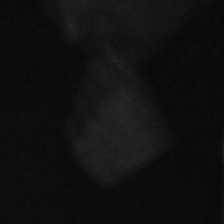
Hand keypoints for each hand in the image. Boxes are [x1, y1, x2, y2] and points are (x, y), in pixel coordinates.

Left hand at [66, 51, 175, 188]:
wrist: (145, 173)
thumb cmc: (152, 133)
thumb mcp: (148, 96)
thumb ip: (126, 70)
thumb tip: (106, 49)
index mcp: (123, 90)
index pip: (95, 62)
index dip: (101, 67)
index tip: (107, 75)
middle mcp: (102, 104)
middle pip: (84, 80)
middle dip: (96, 86)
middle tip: (111, 102)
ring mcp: (87, 124)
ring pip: (77, 100)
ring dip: (88, 105)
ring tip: (107, 120)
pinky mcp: (77, 142)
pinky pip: (70, 122)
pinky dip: (79, 124)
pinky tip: (97, 132)